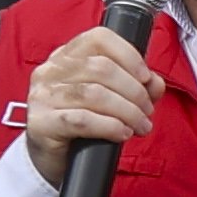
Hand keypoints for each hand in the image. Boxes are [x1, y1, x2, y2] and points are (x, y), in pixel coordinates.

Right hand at [18, 25, 157, 188]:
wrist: (54, 158)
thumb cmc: (84, 123)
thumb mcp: (111, 98)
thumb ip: (136, 85)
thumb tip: (156, 82)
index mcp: (67, 56)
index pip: (99, 38)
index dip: (129, 55)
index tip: (146, 77)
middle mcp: (50, 70)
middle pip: (102, 68)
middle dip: (135, 91)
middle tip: (147, 111)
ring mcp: (42, 96)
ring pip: (95, 94)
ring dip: (127, 111)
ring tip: (140, 125)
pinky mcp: (40, 123)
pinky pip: (82, 120)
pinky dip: (110, 126)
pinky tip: (122, 133)